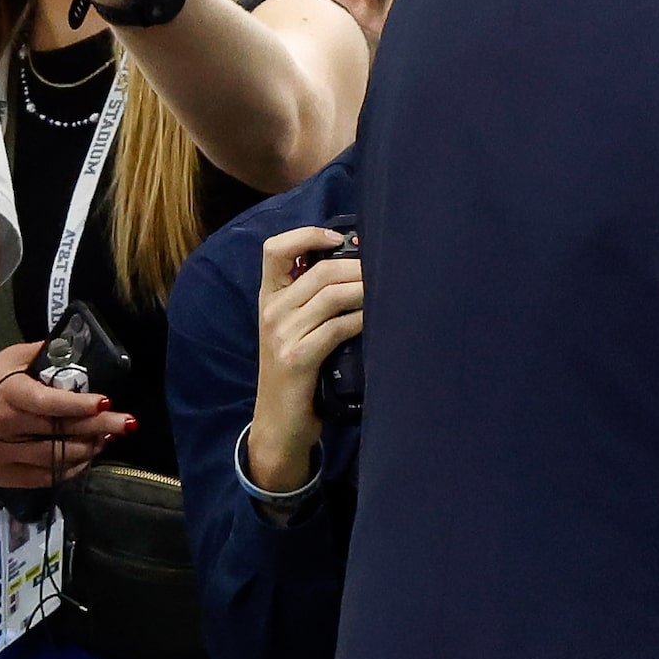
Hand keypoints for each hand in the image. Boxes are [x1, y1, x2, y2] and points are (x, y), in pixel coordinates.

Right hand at [0, 341, 130, 487]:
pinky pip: (48, 476)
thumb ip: (38, 354)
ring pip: (59, 456)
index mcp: (8, 394)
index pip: (48, 402)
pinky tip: (86, 457)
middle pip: (61, 430)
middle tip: (127, 423)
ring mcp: (6, 455)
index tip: (105, 401)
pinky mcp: (6, 477)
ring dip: (90, 448)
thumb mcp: (2, 363)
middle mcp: (7, 426)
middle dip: (100, 427)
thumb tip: (74, 343)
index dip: (79, 404)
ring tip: (108, 438)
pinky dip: (72, 468)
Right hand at [249, 226, 362, 495]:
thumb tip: (362, 269)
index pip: (274, 249)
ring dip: (366, 289)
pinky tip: (379, 320)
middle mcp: (272, 311)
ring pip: (330, 294)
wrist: (279, 423)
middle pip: (319, 271)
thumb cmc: (299, 373)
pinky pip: (337, 327)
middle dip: (358, 267)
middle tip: (387, 270)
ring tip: (389, 291)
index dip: (308, 235)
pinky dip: (363, 319)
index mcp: (269, 298)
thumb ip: (316, 301)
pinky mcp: (298, 358)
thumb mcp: (298, 331)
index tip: (341, 238)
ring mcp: (282, 334)